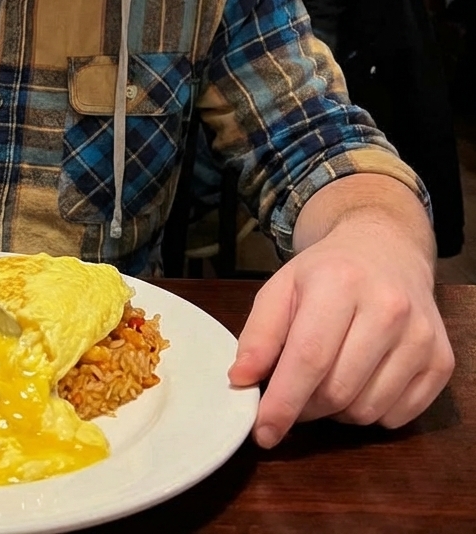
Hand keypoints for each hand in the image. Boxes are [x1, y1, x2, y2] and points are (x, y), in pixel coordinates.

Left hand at [228, 209, 453, 447]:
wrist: (386, 250)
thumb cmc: (326, 272)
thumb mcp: (281, 288)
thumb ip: (258, 334)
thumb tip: (240, 381)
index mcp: (340, 283)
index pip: (309, 359)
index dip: (283, 403)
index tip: (263, 433)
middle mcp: (388, 309)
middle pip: (337, 391)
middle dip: (305, 407)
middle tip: (292, 394)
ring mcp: (421, 337)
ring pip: (367, 410)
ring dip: (336, 412)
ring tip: (327, 379)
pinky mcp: (442, 361)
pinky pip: (397, 416)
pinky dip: (370, 412)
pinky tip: (360, 381)